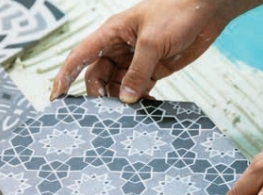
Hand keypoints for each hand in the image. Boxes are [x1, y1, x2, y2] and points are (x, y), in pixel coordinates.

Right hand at [50, 0, 239, 102]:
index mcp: (111, 34)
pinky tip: (145, 109)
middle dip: (99, 96)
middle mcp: (119, 48)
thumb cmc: (177, 12)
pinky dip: (139, 100)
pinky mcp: (153, 69)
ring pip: (117, 86)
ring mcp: (135, 60)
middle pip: (97, 77)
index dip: (65, 76)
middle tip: (106, 115)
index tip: (56, 97)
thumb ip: (137, 73)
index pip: (80, 57)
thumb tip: (124, 100)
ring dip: (120, 101)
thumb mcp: (153, 43)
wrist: (206, 11)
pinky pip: (138, 88)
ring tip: (127, 116)